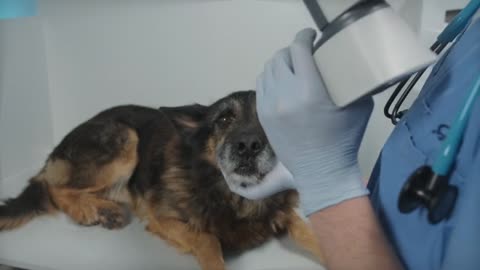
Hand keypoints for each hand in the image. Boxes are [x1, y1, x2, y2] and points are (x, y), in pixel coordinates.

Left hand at [237, 28, 373, 214]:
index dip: (304, 36)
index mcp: (309, 90)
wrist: (321, 171)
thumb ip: (350, 80)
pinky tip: (281, 82)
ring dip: (280, 64)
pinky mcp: (263, 115)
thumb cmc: (344, 139)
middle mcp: (285, 94)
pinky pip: (261, 85)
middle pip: (281, 57)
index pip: (299, 49)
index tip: (310, 35)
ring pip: (268, 70)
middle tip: (303, 55)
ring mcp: (270, 105)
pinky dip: (270, 79)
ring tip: (291, 68)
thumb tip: (346, 63)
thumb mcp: (358, 106)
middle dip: (292, 51)